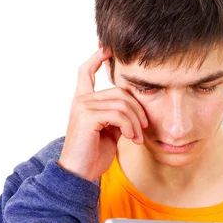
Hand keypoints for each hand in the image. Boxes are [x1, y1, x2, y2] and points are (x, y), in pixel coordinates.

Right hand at [57, 46, 148, 181]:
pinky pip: (118, 114)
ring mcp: (82, 106)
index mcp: (83, 101)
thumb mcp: (109, 131)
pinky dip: (130, 126)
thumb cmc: (93, 155)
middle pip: (119, 91)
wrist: (79, 174)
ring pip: (122, 102)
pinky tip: (131, 138)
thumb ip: (117, 115)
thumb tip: (133, 107)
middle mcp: (81, 100)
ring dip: (136, 121)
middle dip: (137, 110)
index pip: (85, 71)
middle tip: (144, 128)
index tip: (107, 48)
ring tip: (137, 138)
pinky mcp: (87, 116)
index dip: (97, 58)